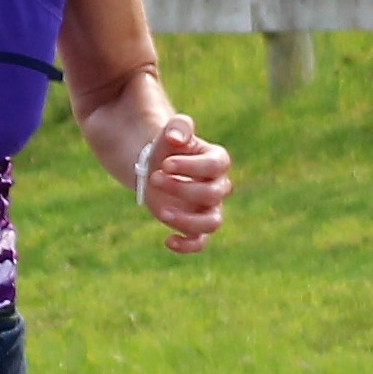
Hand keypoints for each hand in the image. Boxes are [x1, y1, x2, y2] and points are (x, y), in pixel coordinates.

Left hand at [133, 112, 230, 252]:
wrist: (156, 167)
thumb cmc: (168, 148)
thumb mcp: (172, 132)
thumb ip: (178, 127)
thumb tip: (176, 137)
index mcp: (217, 161)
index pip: (216, 166)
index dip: (192, 166)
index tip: (165, 163)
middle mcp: (218, 186)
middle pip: (213, 194)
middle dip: (182, 188)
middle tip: (154, 177)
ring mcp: (208, 209)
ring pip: (213, 222)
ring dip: (187, 219)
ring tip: (161, 211)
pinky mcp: (194, 227)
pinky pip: (200, 243)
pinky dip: (187, 246)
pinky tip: (167, 240)